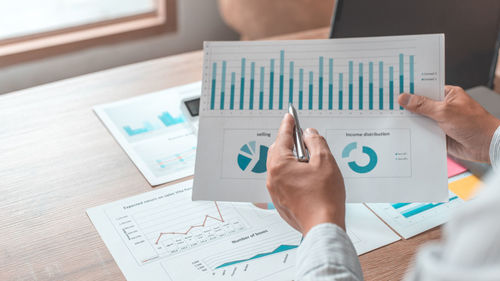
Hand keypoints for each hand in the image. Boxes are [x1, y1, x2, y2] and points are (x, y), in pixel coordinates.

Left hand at [266, 114, 345, 235]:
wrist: (323, 226)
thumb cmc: (324, 197)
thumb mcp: (325, 161)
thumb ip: (315, 142)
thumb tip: (309, 134)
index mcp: (279, 165)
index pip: (282, 137)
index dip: (288, 124)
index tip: (290, 117)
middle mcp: (273, 178)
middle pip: (278, 152)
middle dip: (289, 143)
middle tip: (303, 138)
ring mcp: (275, 191)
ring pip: (280, 167)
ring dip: (292, 159)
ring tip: (310, 161)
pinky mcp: (281, 202)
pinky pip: (283, 181)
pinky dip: (292, 174)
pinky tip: (307, 178)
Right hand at [399, 85, 499, 162]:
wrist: (486, 146)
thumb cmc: (474, 125)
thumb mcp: (445, 111)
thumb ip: (423, 105)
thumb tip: (405, 98)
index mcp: (448, 95)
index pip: (425, 89)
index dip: (410, 89)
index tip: (395, 89)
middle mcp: (443, 107)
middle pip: (420, 105)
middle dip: (407, 107)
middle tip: (388, 106)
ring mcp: (440, 121)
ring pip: (420, 120)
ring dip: (411, 121)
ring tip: (392, 119)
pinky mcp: (439, 135)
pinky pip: (423, 133)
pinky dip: (416, 134)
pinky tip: (403, 133)